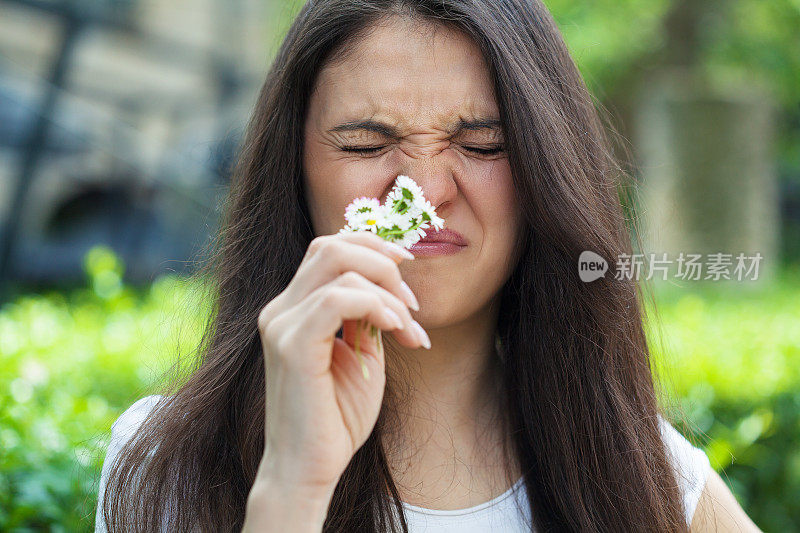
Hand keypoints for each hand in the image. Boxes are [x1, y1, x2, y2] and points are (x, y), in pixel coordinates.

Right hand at [253, 231, 428, 497]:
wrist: (308, 470)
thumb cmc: (336, 418)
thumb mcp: (362, 354)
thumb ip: (368, 315)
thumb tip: (391, 284)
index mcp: (293, 308)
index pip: (328, 248)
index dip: (372, 247)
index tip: (409, 270)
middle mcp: (280, 309)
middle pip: (331, 245)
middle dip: (383, 263)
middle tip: (412, 304)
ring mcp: (280, 324)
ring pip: (337, 264)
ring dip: (387, 291)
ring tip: (408, 329)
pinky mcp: (291, 346)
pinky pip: (338, 300)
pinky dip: (376, 305)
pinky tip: (395, 330)